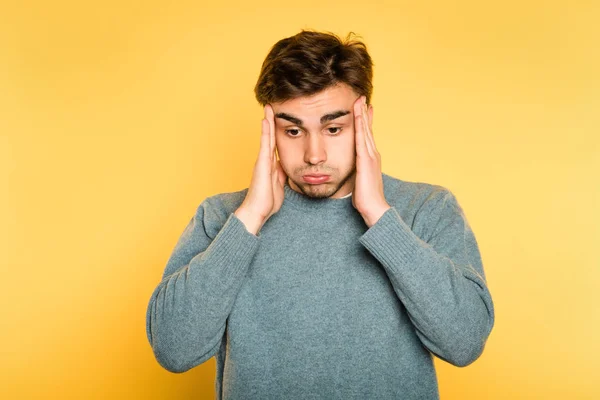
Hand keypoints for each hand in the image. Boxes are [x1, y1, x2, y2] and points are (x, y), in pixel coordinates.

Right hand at [234, 104, 287, 234]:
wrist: (258, 211)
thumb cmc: (267, 201)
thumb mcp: (280, 185)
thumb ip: (282, 174)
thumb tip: (286, 166)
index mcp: (271, 165)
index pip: (275, 144)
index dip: (277, 131)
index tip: (279, 119)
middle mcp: (265, 160)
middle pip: (270, 136)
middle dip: (271, 121)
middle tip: (272, 106)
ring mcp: (262, 161)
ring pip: (267, 137)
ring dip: (268, 121)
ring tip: (269, 107)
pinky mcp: (261, 163)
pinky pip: (264, 144)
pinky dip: (266, 131)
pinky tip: (266, 120)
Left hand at [352, 95, 390, 227]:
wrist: (374, 208)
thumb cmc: (366, 198)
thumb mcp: (359, 181)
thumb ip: (357, 172)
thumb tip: (354, 170)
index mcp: (370, 159)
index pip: (367, 136)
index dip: (365, 122)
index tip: (363, 109)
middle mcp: (372, 154)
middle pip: (367, 129)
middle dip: (365, 113)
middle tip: (362, 98)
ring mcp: (370, 156)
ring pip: (365, 130)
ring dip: (362, 114)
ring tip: (359, 100)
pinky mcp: (366, 160)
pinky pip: (361, 138)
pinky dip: (360, 125)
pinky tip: (357, 115)